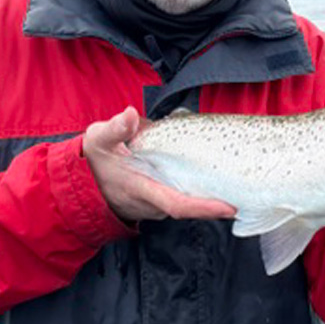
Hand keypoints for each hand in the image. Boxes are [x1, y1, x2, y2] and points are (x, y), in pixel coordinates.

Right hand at [83, 108, 236, 223]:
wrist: (80, 185)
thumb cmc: (92, 161)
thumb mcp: (98, 139)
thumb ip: (115, 128)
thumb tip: (131, 115)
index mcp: (141, 189)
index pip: (178, 204)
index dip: (204, 208)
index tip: (229, 208)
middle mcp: (152, 204)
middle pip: (191, 205)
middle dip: (217, 200)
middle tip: (244, 185)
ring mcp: (155, 206)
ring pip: (187, 201)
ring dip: (208, 193)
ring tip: (232, 177)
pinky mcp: (158, 203)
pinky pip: (182, 198)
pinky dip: (197, 190)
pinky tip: (212, 176)